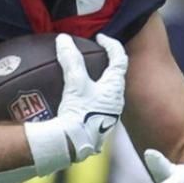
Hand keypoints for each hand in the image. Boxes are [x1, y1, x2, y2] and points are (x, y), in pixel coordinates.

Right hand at [26, 34, 127, 172]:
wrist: (75, 144)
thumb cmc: (80, 113)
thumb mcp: (75, 83)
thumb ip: (71, 59)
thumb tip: (64, 39)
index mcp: (115, 86)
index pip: (119, 58)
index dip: (111, 44)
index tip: (100, 37)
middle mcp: (117, 99)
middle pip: (116, 75)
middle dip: (106, 63)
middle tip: (94, 54)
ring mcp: (109, 113)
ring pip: (108, 90)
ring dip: (99, 80)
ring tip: (84, 75)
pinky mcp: (99, 123)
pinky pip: (99, 103)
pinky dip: (92, 94)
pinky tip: (79, 98)